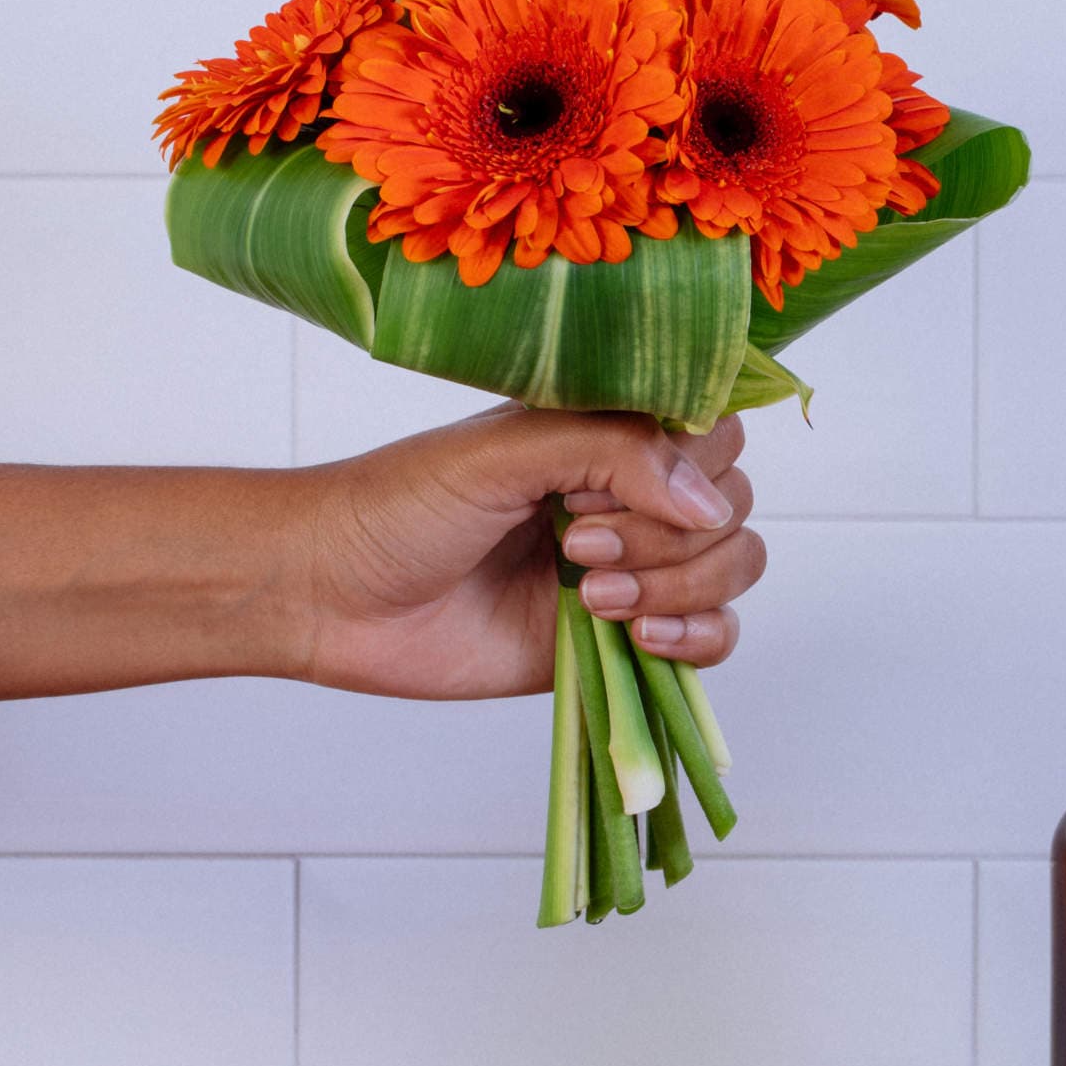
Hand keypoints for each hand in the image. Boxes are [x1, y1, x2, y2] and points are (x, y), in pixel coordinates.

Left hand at [294, 408, 763, 699]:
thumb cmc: (399, 506)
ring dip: (680, 584)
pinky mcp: (620, 639)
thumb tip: (710, 504)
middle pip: (733, 502)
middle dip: (671, 531)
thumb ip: (613, 453)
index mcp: (604, 431)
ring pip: (732, 568)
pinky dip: (698, 639)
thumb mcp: (503, 453)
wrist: (332, 598)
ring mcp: (632, 568)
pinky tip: (637, 636)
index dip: (690, 459)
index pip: (715, 426)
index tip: (603, 483)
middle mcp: (628, 494)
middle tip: (575, 541)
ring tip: (591, 593)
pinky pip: (712, 639)